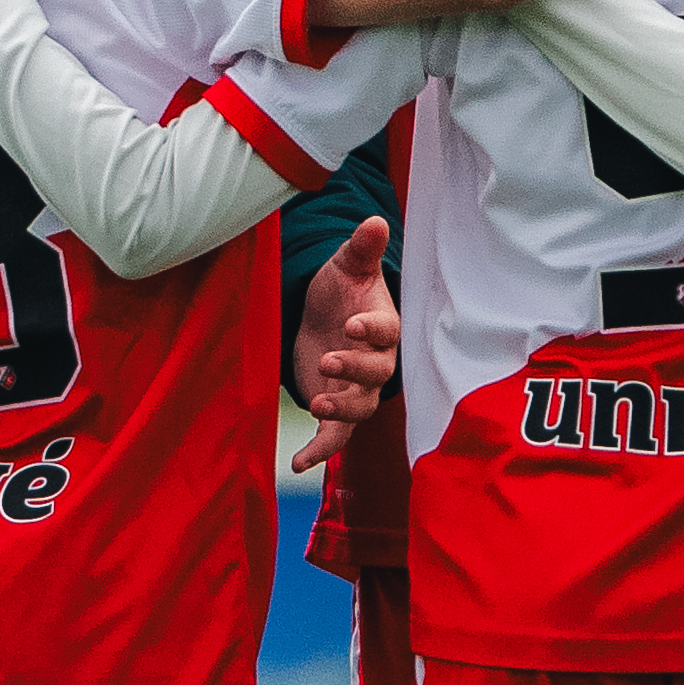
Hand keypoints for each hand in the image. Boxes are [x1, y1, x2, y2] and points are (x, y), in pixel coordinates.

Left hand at [281, 213, 395, 467]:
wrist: (326, 315)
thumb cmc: (343, 289)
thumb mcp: (347, 265)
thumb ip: (361, 249)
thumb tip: (373, 220)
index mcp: (383, 326)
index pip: (386, 331)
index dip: (371, 331)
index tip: (352, 325)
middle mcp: (377, 362)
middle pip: (376, 374)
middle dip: (354, 370)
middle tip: (327, 361)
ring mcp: (359, 390)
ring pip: (360, 407)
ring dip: (341, 409)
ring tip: (316, 404)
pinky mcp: (338, 409)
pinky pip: (336, 436)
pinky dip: (320, 452)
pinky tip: (297, 463)